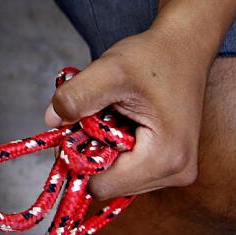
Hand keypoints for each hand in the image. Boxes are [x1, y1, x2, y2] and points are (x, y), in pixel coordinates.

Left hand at [44, 23, 212, 198]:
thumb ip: (77, 96)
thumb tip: (51, 121)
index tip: (81, 124)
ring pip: (118, 177)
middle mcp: (177, 173)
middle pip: (110, 184)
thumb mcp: (110, 70)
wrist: (185, 47)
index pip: (102, 187)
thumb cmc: (154, 57)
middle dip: (94, 152)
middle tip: (100, 113)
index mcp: (166, 158)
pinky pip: (129, 169)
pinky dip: (117, 148)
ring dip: (105, 149)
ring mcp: (176, 172)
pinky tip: (124, 120)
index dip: (81, 159)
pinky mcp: (171, 164)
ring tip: (117, 113)